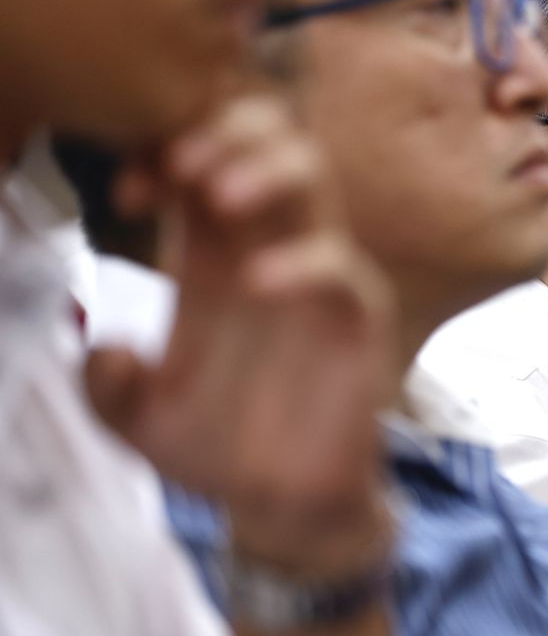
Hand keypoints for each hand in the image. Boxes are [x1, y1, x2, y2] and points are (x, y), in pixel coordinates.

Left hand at [86, 98, 396, 576]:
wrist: (280, 506)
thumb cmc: (215, 449)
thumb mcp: (134, 421)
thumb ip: (104, 387)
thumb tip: (105, 349)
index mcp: (207, 251)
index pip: (196, 156)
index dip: (162, 148)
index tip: (130, 190)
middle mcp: (264, 245)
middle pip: (263, 136)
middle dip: (223, 129)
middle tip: (181, 165)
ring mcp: (316, 273)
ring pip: (312, 175)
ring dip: (265, 166)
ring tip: (219, 194)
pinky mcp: (356, 314)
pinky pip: (339, 265)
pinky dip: (302, 260)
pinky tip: (258, 284)